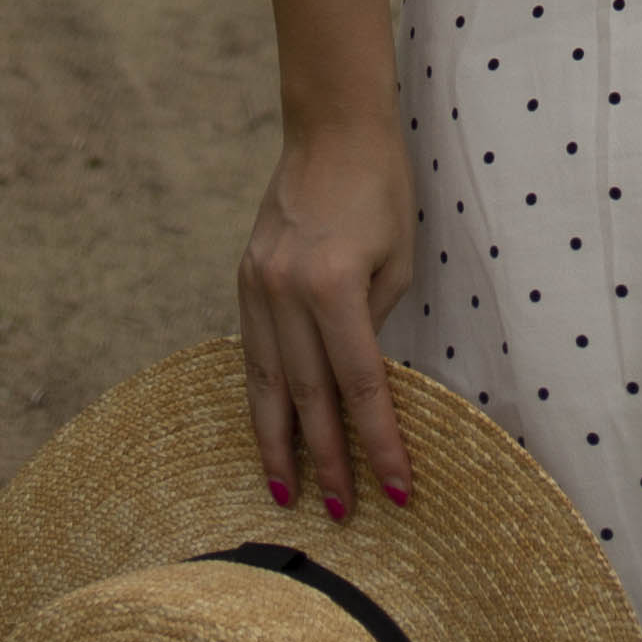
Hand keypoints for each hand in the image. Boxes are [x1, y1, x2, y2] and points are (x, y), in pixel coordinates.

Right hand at [239, 111, 416, 523]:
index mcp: (334, 285)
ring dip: (279, 445)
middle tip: (342, 513)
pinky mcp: (245, 280)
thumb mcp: (397, 259)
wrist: (331, 127)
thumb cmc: (381, 188)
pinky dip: (262, 399)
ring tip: (286, 496)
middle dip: (329, 460)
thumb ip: (375, 324)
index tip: (396, 490)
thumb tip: (361, 384)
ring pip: (268, 385)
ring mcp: (257, 286)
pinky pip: (254, 355)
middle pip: (310, 396)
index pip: (361, 385)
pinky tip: (269, 434)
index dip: (379, 442)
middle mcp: (287, 292)